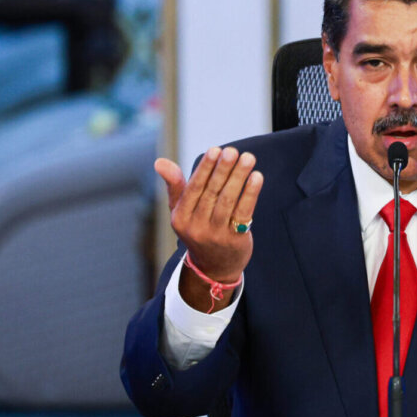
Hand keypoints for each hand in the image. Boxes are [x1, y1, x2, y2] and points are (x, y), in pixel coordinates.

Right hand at [155, 146, 263, 310]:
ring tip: (248, 158)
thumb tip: (159, 161)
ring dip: (239, 177)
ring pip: (228, 201)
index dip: (205, 168)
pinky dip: (250, 193)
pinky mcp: (235, 240)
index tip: (215, 149)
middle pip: (211, 193)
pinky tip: (257, 177)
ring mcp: (216, 235)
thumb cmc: (198, 228)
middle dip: (223, 169)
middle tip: (234, 151)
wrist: (214, 267)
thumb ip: (174, 185)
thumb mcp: (181, 211)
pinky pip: (243, 213)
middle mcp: (196, 228)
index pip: (193, 188)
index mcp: (180, 218)